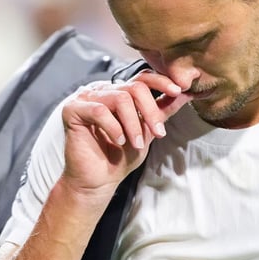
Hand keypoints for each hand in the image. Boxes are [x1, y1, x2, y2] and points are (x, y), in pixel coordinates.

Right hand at [61, 70, 191, 193]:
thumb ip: (162, 111)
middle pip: (134, 87)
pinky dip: (113, 127)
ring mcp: (86, 98)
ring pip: (120, 99)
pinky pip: (99, 111)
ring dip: (133, 124)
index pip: (142, 78)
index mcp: (119, 92)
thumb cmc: (121, 157)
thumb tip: (186, 93)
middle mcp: (102, 91)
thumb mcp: (148, 132)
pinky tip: (118, 141)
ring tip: (136, 143)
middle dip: (150, 111)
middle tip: (158, 134)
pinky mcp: (72, 110)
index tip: (178, 92)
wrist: (99, 181)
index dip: (161, 82)